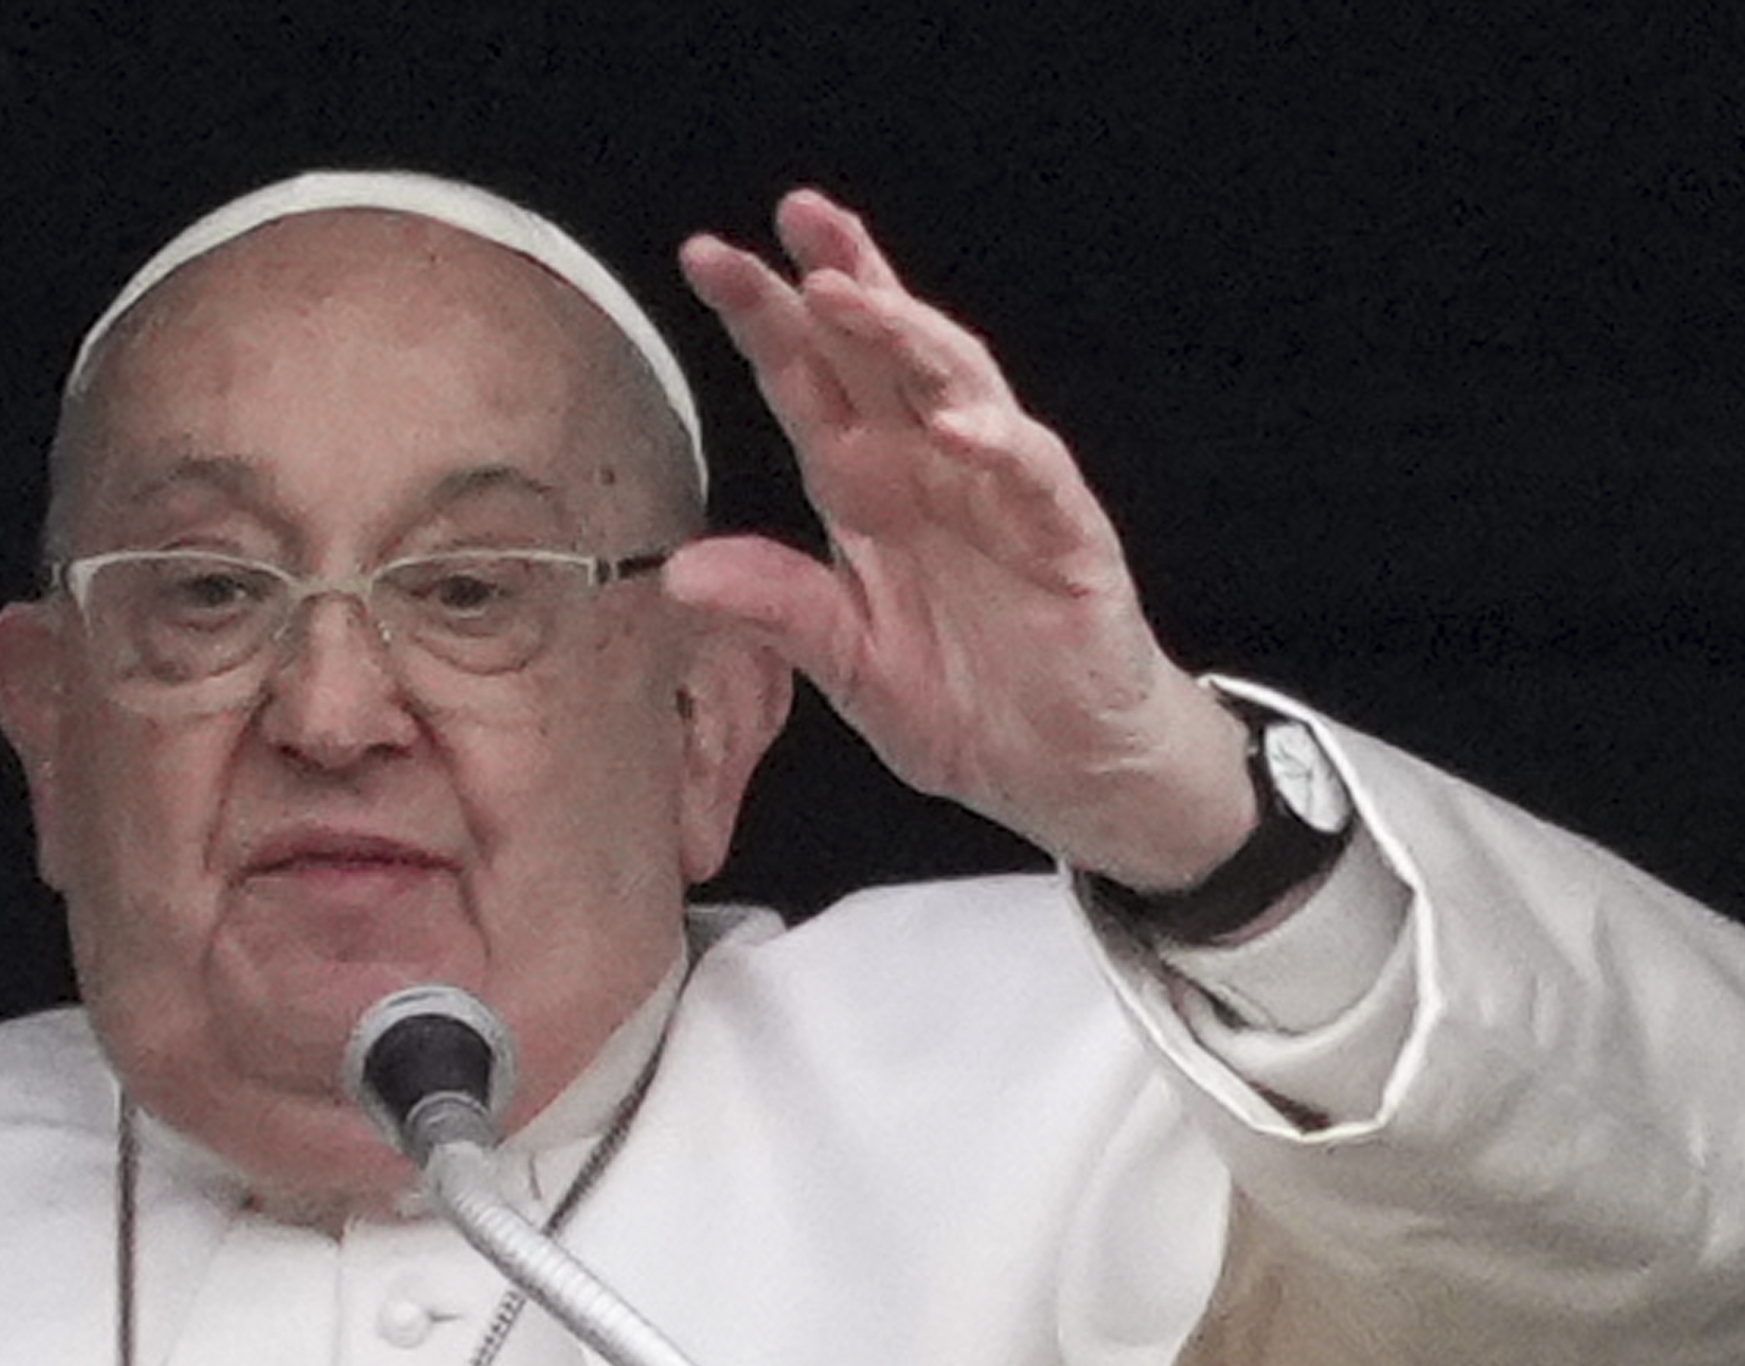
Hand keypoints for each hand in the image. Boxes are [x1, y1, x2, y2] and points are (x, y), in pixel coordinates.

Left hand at [673, 190, 1254, 890]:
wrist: (1067, 770)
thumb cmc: (966, 703)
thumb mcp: (850, 668)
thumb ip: (779, 612)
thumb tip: (677, 572)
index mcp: (867, 490)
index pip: (810, 383)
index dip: (765, 319)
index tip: (709, 256)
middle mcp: (930, 470)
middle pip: (881, 352)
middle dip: (841, 277)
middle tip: (794, 215)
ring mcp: (1003, 493)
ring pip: (956, 384)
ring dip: (903, 333)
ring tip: (846, 293)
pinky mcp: (1068, 536)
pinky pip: (1033, 474)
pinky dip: (997, 445)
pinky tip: (953, 427)